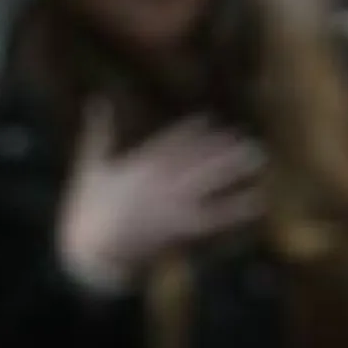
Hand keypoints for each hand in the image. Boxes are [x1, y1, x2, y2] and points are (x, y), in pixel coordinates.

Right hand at [57, 102, 263, 290]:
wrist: (88, 249)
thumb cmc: (87, 207)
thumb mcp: (91, 164)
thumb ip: (100, 131)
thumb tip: (97, 99)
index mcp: (139, 166)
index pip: (171, 143)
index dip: (192, 132)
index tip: (210, 120)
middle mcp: (159, 181)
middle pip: (198, 159)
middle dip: (223, 148)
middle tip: (249, 139)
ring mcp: (170, 203)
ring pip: (209, 181)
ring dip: (235, 168)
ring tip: (259, 157)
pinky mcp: (178, 226)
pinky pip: (214, 215)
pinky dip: (236, 207)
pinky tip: (258, 200)